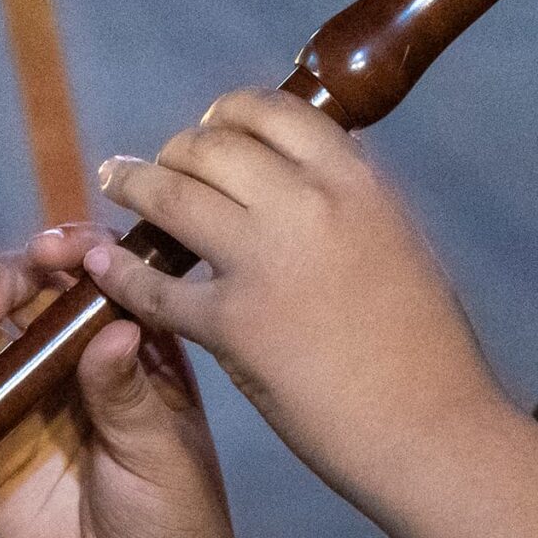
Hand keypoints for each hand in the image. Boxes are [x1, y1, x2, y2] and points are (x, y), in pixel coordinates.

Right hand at [0, 224, 258, 537]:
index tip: (52, 250)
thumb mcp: (162, 451)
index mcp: (131, 347)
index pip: (95, 276)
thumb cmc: (177, 519)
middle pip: (26, 298)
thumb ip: (127, 394)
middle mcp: (74, 366)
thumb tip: (111, 328)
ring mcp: (28, 410)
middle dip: (0, 285)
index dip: (69, 251)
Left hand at [89, 89, 509, 511]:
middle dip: (176, 150)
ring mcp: (265, 258)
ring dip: (134, 184)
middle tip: (158, 167)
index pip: (274, 110)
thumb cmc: (430, 348)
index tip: (211, 132)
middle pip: (212, 145)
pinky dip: (121, 273)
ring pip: (173, 194)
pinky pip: (156, 285)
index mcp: (356, 179)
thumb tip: (321, 174)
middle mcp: (308, 201)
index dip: (229, 115)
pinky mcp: (232, 321)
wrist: (434, 427)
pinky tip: (104, 267)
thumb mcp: (399, 240)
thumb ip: (352, 203)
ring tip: (115, 184)